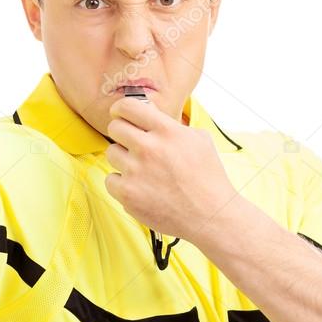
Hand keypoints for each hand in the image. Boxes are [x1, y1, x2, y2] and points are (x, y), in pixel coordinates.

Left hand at [103, 96, 236, 241]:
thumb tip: (148, 110)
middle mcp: (149, 148)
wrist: (210, 215)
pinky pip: (110, 180)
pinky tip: (139, 188)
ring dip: (123, 159)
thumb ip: (171, 123)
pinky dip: (121, 184)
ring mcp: (136, 171)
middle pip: (114, 128)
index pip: (127, 107)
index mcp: (167, 131)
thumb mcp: (198, 139)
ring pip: (111, 153)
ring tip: (142, 170)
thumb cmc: (207, 177)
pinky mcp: (128, 193)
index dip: (120, 109)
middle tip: (132, 144)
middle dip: (122, 134)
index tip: (120, 115)